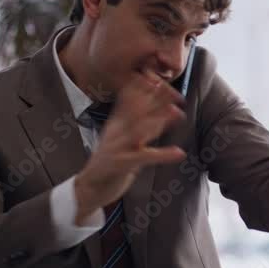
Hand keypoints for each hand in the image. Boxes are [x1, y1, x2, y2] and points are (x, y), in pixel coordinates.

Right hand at [74, 72, 186, 223]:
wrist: (90, 187)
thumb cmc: (111, 163)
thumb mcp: (123, 139)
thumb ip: (140, 125)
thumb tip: (162, 109)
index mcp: (116, 124)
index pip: (130, 100)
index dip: (146, 89)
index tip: (163, 80)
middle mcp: (116, 132)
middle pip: (136, 110)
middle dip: (156, 100)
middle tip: (176, 93)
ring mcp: (117, 147)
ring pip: (139, 129)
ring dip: (159, 120)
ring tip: (178, 114)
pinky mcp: (122, 164)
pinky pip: (145, 157)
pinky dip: (163, 154)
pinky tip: (178, 153)